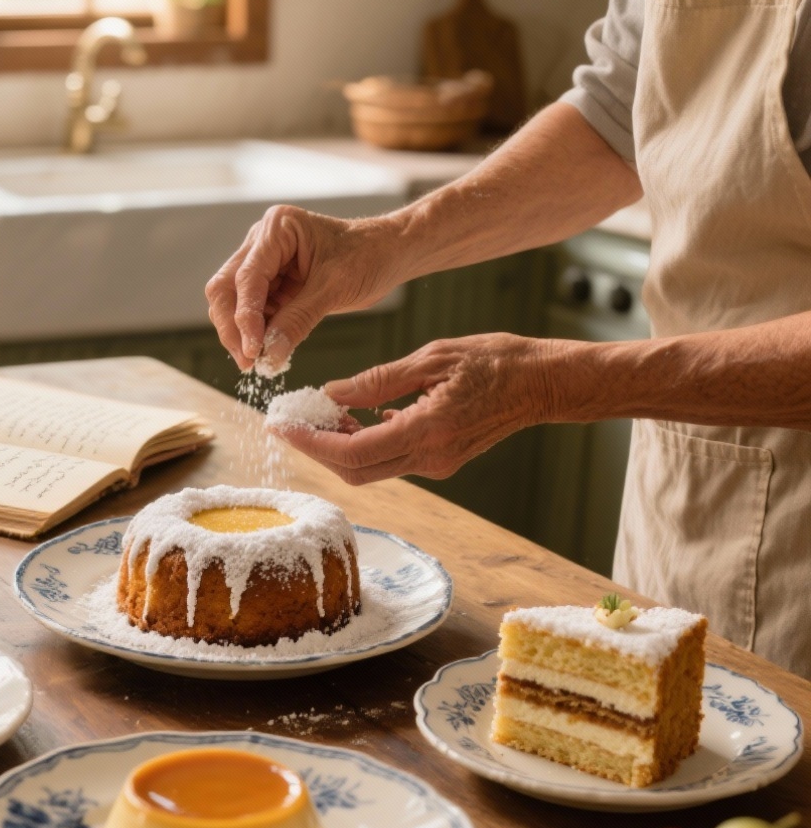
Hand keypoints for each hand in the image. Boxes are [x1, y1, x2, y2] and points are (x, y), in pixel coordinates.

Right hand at [205, 205, 399, 371]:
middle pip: (226, 288)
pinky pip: (253, 311)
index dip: (245, 317)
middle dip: (233, 327)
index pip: (246, 277)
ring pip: (234, 302)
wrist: (390, 254)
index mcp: (277, 228)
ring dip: (242, 333)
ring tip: (260, 361)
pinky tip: (267, 351)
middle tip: (247, 362)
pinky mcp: (272, 283)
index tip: (252, 351)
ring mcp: (264, 262)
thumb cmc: (368, 256)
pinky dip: (257, 333)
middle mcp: (262, 242)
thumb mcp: (334, 289)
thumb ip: (298, 320)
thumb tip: (268, 355)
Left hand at [270, 334, 559, 483]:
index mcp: (426, 431)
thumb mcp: (431, 357)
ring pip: (371, 468)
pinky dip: (365, 443)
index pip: (352, 452)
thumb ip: (377, 379)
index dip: (311, 443)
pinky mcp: (441, 461)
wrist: (544, 383)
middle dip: (316, 449)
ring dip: (339, 447)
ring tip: (316, 415)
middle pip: (355, 470)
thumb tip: (331, 393)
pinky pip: (391, 459)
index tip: (283, 427)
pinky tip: (353, 417)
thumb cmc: (496, 360)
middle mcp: (430, 458)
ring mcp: (437, 464)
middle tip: (289, 423)